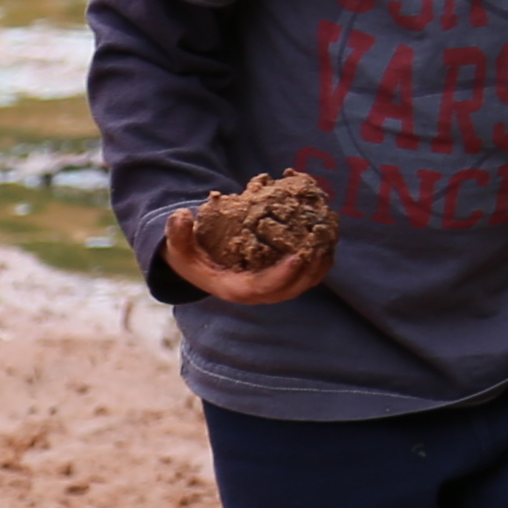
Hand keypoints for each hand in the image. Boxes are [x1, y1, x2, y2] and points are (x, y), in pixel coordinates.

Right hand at [161, 230, 332, 308]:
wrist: (197, 262)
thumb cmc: (189, 253)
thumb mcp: (178, 245)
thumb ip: (177, 232)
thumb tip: (182, 215)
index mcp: (235, 288)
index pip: (263, 288)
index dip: (282, 275)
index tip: (299, 257)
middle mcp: (257, 292)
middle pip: (291, 289)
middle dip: (310, 270)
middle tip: (322, 245)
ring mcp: (272, 285)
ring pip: (304, 281)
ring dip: (320, 263)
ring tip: (330, 237)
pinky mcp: (281, 276)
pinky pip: (306, 270)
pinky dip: (318, 255)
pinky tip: (327, 233)